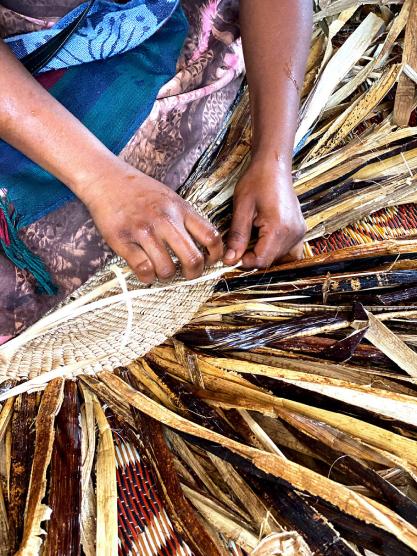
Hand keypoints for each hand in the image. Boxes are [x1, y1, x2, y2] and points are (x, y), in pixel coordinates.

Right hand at [80, 159, 222, 282]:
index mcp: (181, 209)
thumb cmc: (140, 191)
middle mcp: (165, 220)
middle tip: (187, 275)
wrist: (106, 179)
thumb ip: (186, 219)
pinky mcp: (123, 241)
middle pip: (193, 259)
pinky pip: (143, 269)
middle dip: (194, 274)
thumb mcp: (170, 198)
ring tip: (162, 271)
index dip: (215, 255)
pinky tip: (146, 272)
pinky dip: (147, 277)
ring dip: (167, 276)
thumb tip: (203, 246)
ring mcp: (144, 231)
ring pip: (167, 269)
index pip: (211, 237)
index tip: (210, 262)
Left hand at [223, 157, 305, 267]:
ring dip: (264, 255)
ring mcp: (299, 232)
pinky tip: (264, 241)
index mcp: (278, 228)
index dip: (245, 262)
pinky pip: (290, 250)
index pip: (262, 261)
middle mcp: (293, 233)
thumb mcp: (242, 208)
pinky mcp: (299, 230)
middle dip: (253, 258)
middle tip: (239, 246)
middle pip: (271, 261)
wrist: (274, 165)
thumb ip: (237, 236)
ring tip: (252, 241)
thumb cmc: (258, 180)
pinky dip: (276, 251)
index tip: (234, 255)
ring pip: (280, 258)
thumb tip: (230, 259)